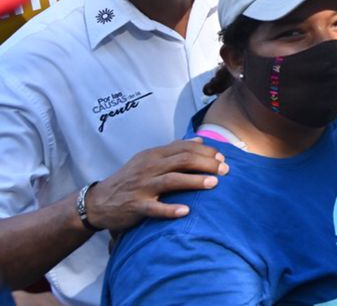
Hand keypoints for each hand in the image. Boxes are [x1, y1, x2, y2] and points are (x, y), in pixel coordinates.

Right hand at [83, 140, 227, 230]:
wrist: (97, 202)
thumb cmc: (129, 180)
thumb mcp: (148, 160)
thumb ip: (173, 149)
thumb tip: (200, 139)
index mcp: (153, 155)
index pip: (184, 148)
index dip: (206, 151)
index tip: (222, 158)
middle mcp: (148, 168)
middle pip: (182, 161)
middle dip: (206, 164)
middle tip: (225, 171)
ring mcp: (141, 187)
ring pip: (171, 180)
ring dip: (194, 181)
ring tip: (214, 184)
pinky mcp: (135, 206)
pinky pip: (154, 208)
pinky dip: (170, 209)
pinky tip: (186, 211)